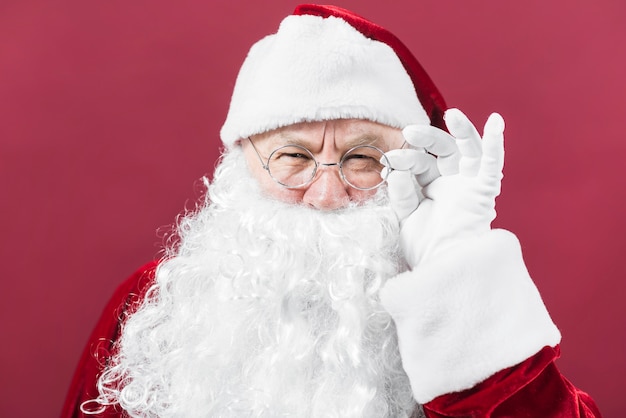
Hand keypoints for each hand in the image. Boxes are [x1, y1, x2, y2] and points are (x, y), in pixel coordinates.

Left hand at [384, 108, 504, 266]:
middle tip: (409, 132)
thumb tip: (396, 170)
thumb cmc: (425, 246)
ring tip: (452, 114)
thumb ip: (401, 192)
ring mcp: (468, 184)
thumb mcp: (405, 215)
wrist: (441, 269)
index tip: (389, 161)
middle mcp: (452, 181)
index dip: (405, 157)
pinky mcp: (484, 191)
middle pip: (442, 149)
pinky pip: (492, 164)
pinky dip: (495, 143)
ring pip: (468, 149)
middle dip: (426, 138)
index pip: (420, 162)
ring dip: (461, 130)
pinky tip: (496, 122)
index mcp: (431, 185)